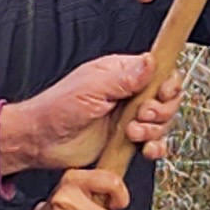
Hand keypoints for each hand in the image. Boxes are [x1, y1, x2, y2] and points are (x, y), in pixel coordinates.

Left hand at [0, 54, 187, 172]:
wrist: (41, 140)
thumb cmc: (57, 108)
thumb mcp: (91, 89)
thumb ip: (124, 78)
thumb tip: (150, 61)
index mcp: (120, 73)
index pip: (159, 71)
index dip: (167, 83)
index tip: (162, 94)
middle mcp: (128, 94)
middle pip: (166, 98)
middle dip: (160, 110)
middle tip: (140, 116)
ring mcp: (128, 117)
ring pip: (161, 122)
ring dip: (153, 130)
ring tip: (131, 133)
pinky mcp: (126, 140)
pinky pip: (153, 142)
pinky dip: (155, 147)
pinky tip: (145, 149)